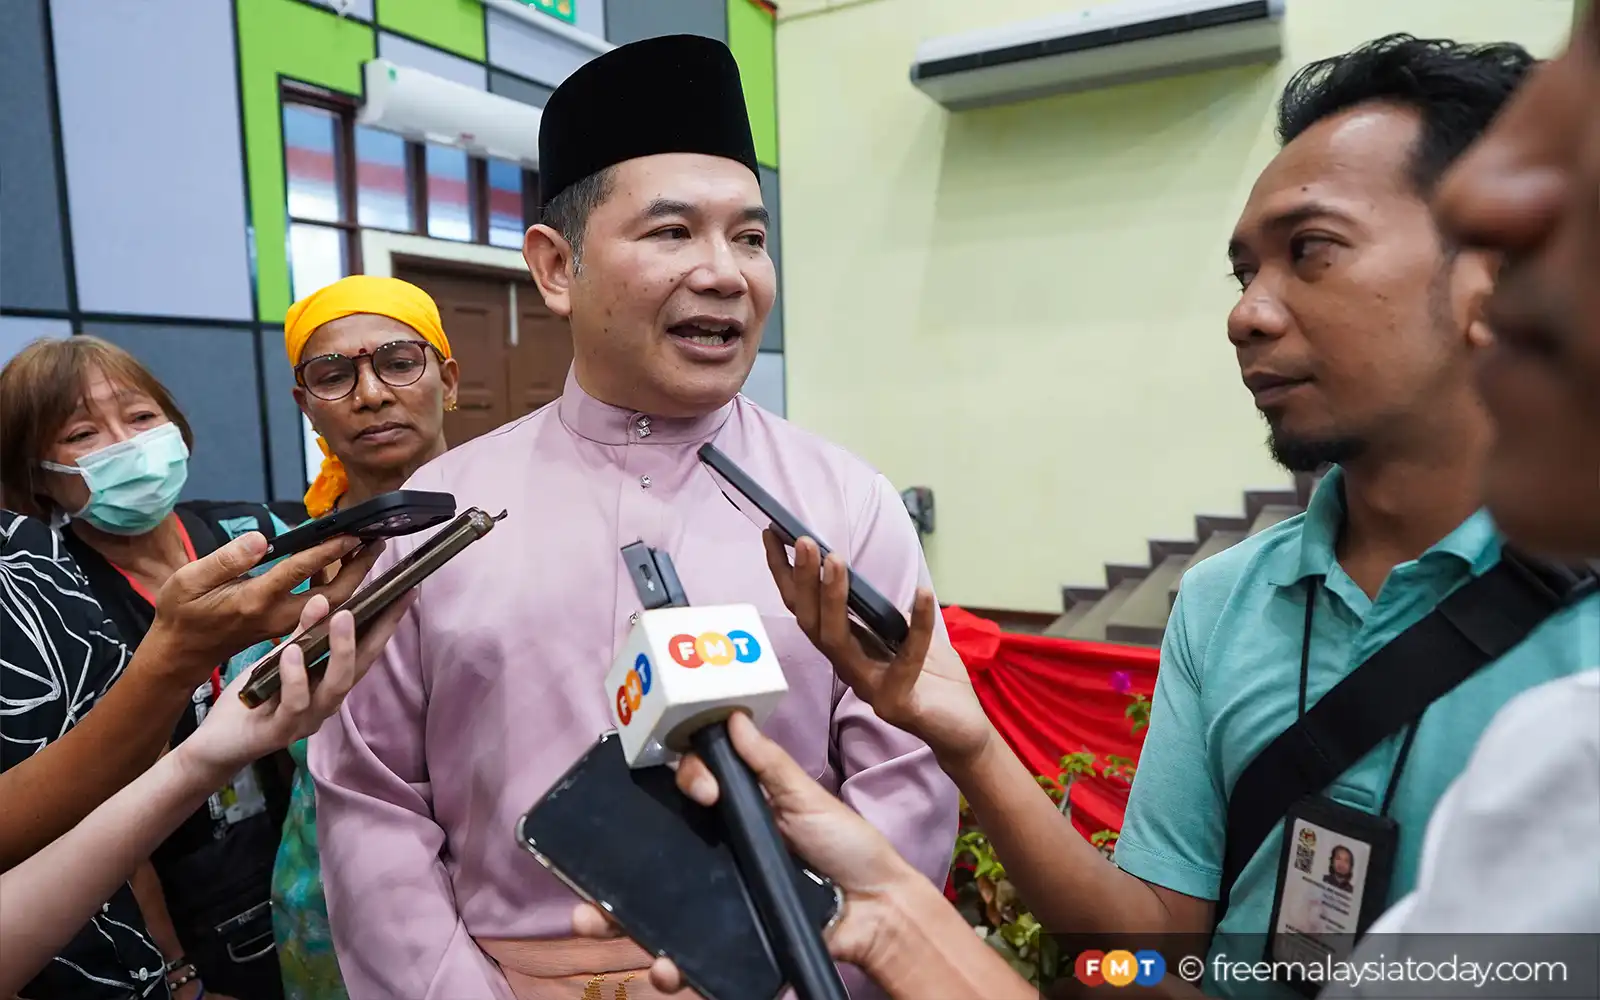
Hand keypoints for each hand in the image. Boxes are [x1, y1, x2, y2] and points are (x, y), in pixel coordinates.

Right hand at [144, 532, 383, 686]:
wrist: (181, 652)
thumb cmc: (182, 612)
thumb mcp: (189, 580)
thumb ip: (226, 559)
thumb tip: (261, 538)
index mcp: (255, 600)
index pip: (299, 571)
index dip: (327, 551)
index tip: (352, 532)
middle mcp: (277, 615)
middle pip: (333, 595)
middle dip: (359, 568)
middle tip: (377, 540)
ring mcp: (286, 624)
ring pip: (332, 604)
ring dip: (354, 578)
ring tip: (369, 548)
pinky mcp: (288, 627)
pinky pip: (323, 609)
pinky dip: (338, 586)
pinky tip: (345, 565)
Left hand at [176, 586, 412, 780]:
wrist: (217, 744)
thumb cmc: (254, 698)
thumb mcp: (278, 660)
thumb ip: (300, 636)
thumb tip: (324, 599)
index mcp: (329, 683)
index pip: (366, 650)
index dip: (387, 623)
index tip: (406, 592)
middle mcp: (327, 702)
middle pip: (362, 667)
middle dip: (379, 632)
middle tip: (389, 598)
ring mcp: (307, 719)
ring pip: (335, 686)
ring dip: (342, 650)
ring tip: (343, 616)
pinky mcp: (279, 731)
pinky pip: (294, 703)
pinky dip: (295, 677)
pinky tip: (291, 653)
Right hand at [571, 713, 924, 989]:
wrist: (875, 912)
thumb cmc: (846, 846)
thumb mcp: (807, 798)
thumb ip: (768, 764)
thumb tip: (731, 715)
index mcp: (734, 811)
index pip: (686, 789)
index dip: (683, 781)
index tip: (704, 793)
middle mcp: (715, 852)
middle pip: (652, 854)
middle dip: (609, 867)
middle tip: (592, 870)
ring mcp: (718, 896)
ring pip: (653, 906)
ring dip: (615, 917)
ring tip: (592, 924)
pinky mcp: (728, 936)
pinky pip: (688, 950)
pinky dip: (668, 964)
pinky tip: (662, 968)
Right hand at [763, 530, 991, 765]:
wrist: (962, 729)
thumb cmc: (933, 678)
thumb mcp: (901, 633)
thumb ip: (877, 608)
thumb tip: (853, 562)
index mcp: (846, 648)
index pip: (805, 610)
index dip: (785, 576)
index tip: (773, 535)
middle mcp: (849, 668)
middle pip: (811, 623)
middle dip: (803, 580)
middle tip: (803, 541)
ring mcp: (870, 688)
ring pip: (837, 641)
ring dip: (832, 597)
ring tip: (834, 559)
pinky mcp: (898, 703)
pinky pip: (907, 659)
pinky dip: (918, 623)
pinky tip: (923, 593)